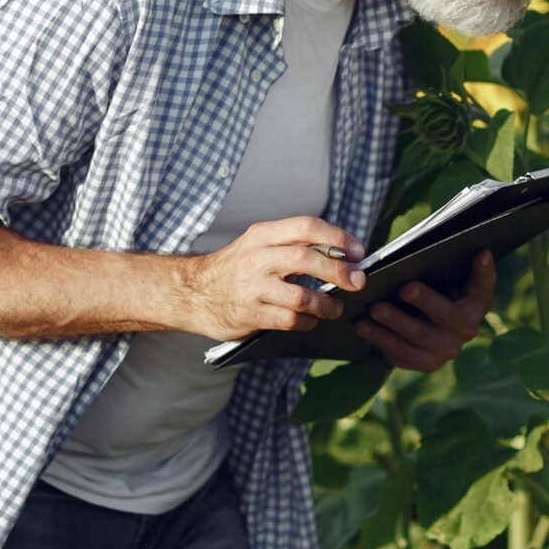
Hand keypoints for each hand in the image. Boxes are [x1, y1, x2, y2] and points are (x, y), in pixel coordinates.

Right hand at [175, 215, 367, 341]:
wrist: (190, 292)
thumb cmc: (236, 268)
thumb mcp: (257, 244)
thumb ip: (292, 245)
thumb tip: (342, 253)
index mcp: (262, 234)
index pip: (306, 226)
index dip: (337, 237)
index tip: (358, 251)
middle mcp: (256, 258)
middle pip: (307, 259)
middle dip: (339, 271)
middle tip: (358, 281)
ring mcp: (251, 287)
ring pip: (301, 296)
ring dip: (326, 304)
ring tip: (335, 308)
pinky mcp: (248, 314)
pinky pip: (289, 320)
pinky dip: (306, 321)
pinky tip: (309, 320)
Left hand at [357, 251, 494, 373]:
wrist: (427, 327)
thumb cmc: (436, 291)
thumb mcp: (447, 278)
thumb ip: (454, 264)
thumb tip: (474, 249)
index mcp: (476, 304)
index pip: (484, 285)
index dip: (483, 271)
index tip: (480, 252)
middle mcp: (466, 330)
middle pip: (444, 314)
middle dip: (424, 301)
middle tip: (403, 288)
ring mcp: (445, 350)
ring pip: (416, 337)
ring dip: (393, 323)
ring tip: (372, 309)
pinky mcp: (424, 363)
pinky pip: (400, 353)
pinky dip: (379, 339)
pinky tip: (361, 326)